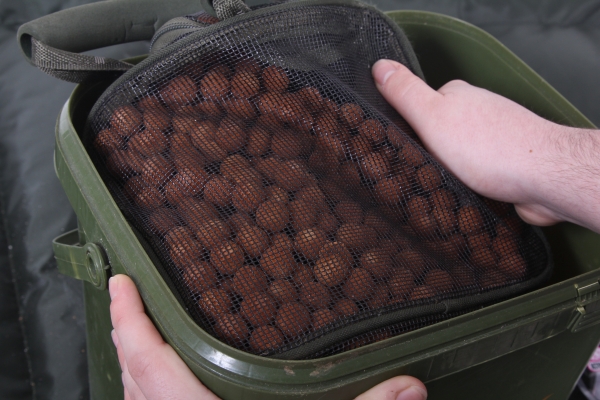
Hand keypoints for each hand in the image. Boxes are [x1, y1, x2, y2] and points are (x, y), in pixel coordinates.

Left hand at [109, 274, 426, 399]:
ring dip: (134, 367)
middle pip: (133, 381)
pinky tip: (168, 394)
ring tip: (143, 336)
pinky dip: (148, 398)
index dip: (130, 322)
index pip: (151, 364)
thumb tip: (411, 386)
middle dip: (127, 335)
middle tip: (133, 299)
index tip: (121, 283)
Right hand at [372, 59, 599, 232]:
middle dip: (424, 154)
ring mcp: (491, 140)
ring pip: (453, 158)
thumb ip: (405, 93)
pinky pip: (471, 176)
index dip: (404, 128)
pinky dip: (463, 187)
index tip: (394, 145)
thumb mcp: (433, 117)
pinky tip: (458, 198)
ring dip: (444, 174)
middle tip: (413, 171)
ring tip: (433, 189)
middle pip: (434, 134)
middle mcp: (475, 114)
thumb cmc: (490, 148)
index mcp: (457, 96)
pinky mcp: (502, 166)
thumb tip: (380, 66)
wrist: (545, 178)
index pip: (417, 107)